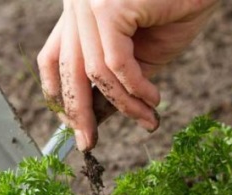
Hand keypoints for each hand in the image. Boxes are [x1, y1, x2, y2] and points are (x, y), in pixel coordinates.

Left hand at [37, 0, 219, 150]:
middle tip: (88, 143)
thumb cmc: (177, 12)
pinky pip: (117, 63)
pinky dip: (136, 88)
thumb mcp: (142, 56)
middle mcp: (78, 5)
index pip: (54, 60)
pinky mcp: (109, 5)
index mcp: (81, 15)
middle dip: (78, 112)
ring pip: (95, 71)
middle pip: (67, 69)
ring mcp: (91, 2)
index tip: (76, 126)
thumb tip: (97, 117)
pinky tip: (153, 98)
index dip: (60, 97)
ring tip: (147, 117)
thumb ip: (118, 83)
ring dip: (123, 104)